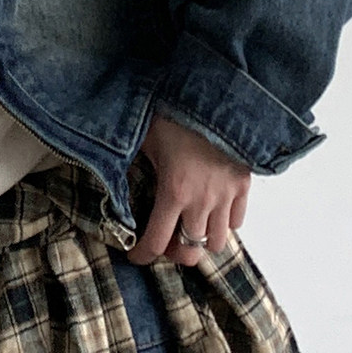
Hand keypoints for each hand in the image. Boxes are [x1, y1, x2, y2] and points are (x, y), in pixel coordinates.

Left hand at [129, 112, 251, 267]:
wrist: (218, 97)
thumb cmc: (177, 114)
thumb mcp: (144, 138)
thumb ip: (129, 162)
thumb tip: (107, 170)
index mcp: (173, 191)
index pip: (157, 242)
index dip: (143, 255)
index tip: (135, 255)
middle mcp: (201, 201)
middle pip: (192, 251)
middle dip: (176, 252)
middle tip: (167, 241)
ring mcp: (226, 195)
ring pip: (217, 241)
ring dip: (201, 239)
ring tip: (190, 226)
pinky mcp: (244, 185)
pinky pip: (238, 220)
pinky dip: (225, 222)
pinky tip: (213, 210)